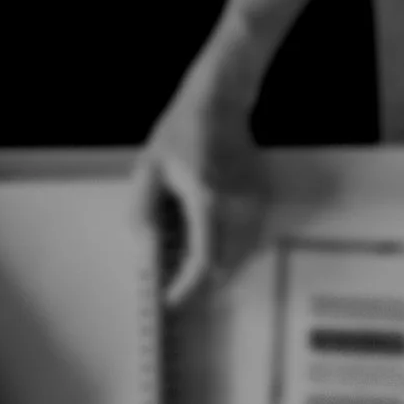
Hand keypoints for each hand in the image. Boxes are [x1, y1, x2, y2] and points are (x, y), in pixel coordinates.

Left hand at [132, 51, 267, 307]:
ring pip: (238, 260)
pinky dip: (228, 252)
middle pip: (224, 268)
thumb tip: (146, 248)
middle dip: (198, 283)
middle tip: (173, 282)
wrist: (219, 103)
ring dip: (214, 269)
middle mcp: (236, 206)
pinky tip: (208, 240)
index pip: (203, 261)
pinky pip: (246, 243)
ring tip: (187, 259)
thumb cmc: (181, 133)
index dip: (187, 288)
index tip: (170, 300)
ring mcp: (253, 205)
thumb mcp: (149, 168)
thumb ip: (142, 210)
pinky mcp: (261, 203)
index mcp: (206, 198)